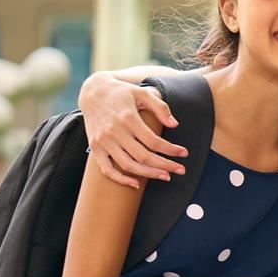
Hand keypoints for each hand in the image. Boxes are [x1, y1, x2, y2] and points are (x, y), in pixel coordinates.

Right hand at [80, 73, 186, 188]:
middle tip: (181, 170)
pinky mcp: (95, 148)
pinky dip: (120, 179)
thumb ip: (160, 107)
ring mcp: (103, 141)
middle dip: (165, 165)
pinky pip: (106, 169)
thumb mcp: (142, 93)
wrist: (92, 92)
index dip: (171, 150)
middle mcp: (114, 131)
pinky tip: (136, 184)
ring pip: (128, 165)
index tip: (184, 153)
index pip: (154, 141)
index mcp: (128, 118)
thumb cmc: (122, 92)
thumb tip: (174, 125)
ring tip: (166, 177)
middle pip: (143, 156)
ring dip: (149, 174)